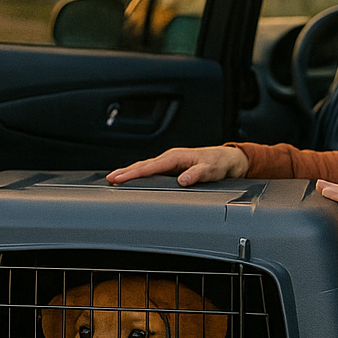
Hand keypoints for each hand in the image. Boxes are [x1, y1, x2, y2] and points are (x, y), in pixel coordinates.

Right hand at [107, 146, 248, 186]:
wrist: (228, 160)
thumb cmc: (220, 163)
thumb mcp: (211, 170)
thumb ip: (198, 174)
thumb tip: (183, 180)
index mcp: (176, 157)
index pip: (151, 167)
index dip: (134, 173)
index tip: (120, 178)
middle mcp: (171, 158)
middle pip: (143, 165)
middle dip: (125, 172)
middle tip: (109, 179)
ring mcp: (170, 163)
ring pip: (145, 167)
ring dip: (130, 172)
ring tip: (114, 179)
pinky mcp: (172, 168)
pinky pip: (151, 170)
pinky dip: (139, 174)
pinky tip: (132, 179)